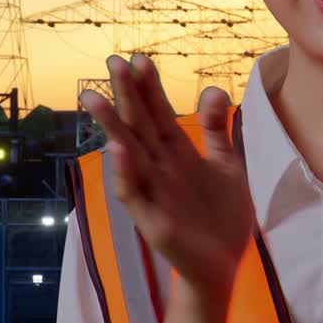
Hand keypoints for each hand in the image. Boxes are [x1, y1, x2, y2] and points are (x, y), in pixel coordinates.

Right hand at [81, 54, 254, 292]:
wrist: (224, 265)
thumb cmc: (221, 215)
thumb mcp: (227, 165)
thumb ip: (216, 130)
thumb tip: (214, 88)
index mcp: (177, 154)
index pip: (159, 113)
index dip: (149, 87)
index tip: (139, 58)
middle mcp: (160, 168)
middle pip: (139, 126)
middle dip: (126, 95)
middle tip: (112, 62)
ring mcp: (153, 194)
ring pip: (128, 155)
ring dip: (112, 128)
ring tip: (95, 98)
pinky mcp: (153, 221)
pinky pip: (134, 195)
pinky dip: (124, 173)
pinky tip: (118, 151)